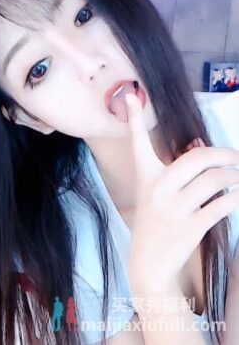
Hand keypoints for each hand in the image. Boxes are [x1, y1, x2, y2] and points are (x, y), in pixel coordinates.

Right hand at [125, 93, 238, 295]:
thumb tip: (202, 146)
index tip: (132, 96)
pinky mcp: (192, 226)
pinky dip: (236, 197)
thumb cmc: (157, 222)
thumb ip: (178, 170)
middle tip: (236, 159)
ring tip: (236, 181)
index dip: (136, 119)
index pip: (138, 142)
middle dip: (225, 156)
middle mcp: (157, 189)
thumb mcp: (159, 194)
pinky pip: (225, 203)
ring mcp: (174, 208)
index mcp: (145, 177)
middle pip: (198, 158)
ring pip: (216, 180)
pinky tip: (236, 197)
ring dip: (234, 178)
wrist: (149, 265)